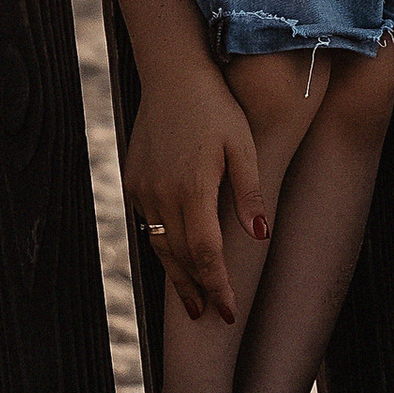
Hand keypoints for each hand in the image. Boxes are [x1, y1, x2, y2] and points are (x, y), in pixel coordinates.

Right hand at [121, 58, 266, 323]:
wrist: (172, 75)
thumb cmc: (216, 107)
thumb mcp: (243, 145)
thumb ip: (250, 193)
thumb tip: (259, 238)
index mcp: (193, 189)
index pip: (206, 255)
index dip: (218, 287)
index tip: (229, 312)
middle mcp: (162, 195)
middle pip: (180, 258)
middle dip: (196, 290)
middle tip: (209, 317)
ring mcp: (143, 189)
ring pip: (160, 245)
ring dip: (176, 275)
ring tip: (190, 301)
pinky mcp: (133, 180)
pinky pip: (149, 223)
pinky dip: (163, 245)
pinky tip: (175, 255)